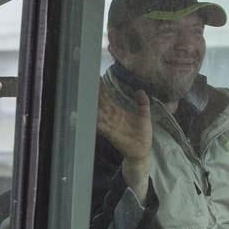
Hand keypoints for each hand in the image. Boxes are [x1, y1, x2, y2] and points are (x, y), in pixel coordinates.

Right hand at [97, 81, 151, 202]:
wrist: (142, 151)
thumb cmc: (142, 134)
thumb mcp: (144, 115)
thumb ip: (142, 103)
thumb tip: (140, 90)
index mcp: (118, 112)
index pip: (107, 97)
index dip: (102, 88)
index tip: (96, 77)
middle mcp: (111, 117)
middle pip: (100, 103)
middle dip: (94, 93)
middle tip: (86, 81)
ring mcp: (110, 125)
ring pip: (99, 112)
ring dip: (91, 105)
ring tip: (84, 94)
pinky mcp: (111, 134)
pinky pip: (102, 127)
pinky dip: (96, 121)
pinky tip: (90, 115)